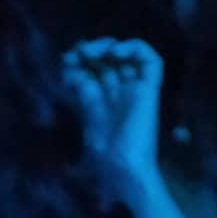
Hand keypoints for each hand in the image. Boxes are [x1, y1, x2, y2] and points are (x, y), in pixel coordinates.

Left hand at [62, 37, 164, 199]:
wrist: (124, 171)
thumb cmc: (104, 160)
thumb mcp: (86, 120)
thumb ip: (81, 95)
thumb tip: (68, 69)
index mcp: (102, 103)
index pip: (91, 71)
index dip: (77, 63)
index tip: (64, 61)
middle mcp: (119, 93)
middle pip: (106, 60)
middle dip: (89, 52)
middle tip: (75, 54)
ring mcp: (134, 90)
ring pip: (127, 55)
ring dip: (109, 46)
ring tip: (92, 52)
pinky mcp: (150, 90)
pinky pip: (151, 60)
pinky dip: (135, 49)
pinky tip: (116, 54)